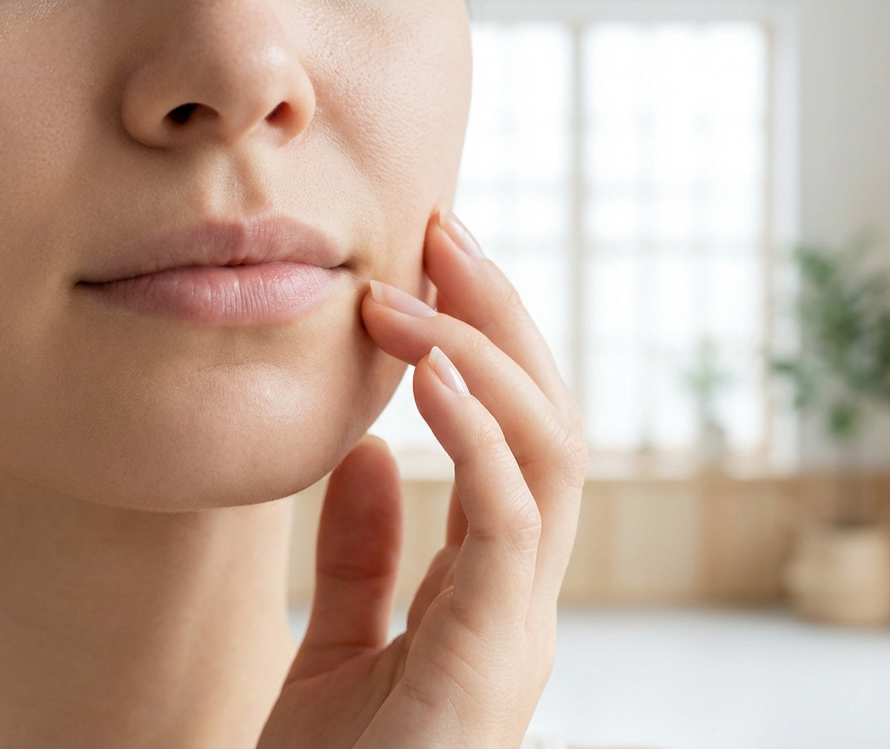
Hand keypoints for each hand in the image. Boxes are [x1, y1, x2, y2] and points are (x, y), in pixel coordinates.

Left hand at [257, 211, 586, 748]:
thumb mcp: (339, 643)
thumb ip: (367, 552)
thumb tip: (369, 452)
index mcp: (492, 590)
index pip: (516, 439)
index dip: (482, 343)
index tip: (423, 266)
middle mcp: (524, 601)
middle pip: (550, 425)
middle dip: (503, 318)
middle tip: (442, 230)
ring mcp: (520, 629)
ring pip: (549, 456)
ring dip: (485, 356)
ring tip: (414, 288)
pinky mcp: (494, 659)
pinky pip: (510, 524)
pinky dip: (479, 438)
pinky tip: (430, 377)